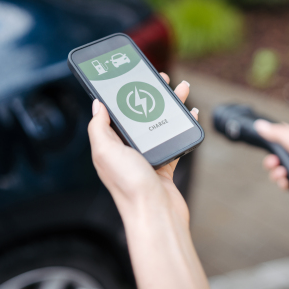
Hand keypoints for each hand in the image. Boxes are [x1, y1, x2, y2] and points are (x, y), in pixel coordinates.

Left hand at [88, 73, 196, 220]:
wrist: (156, 213)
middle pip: (140, 114)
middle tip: (161, 79)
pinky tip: (191, 114)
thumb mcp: (105, 151)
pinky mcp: (165, 165)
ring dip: (170, 105)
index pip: (114, 112)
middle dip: (150, 94)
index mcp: (109, 145)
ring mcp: (147, 157)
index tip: (132, 76)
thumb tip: (97, 104)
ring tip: (182, 88)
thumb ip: (98, 127)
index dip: (122, 93)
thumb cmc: (129, 185)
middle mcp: (126, 150)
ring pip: (159, 124)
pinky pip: (174, 139)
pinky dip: (182, 125)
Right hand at [254, 121, 288, 194]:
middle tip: (273, 164)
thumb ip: (274, 133)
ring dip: (276, 174)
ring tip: (282, 175)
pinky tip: (286, 183)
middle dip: (271, 162)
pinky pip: (286, 182)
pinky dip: (283, 183)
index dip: (269, 144)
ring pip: (279, 171)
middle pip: (275, 157)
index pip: (277, 138)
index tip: (267, 149)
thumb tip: (259, 125)